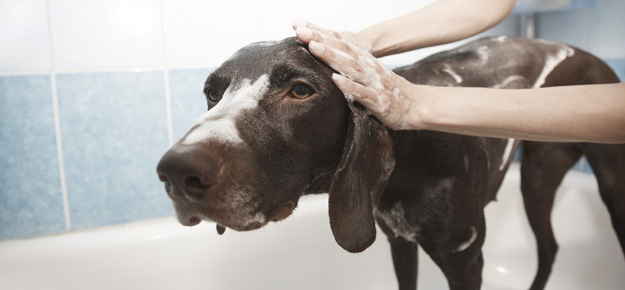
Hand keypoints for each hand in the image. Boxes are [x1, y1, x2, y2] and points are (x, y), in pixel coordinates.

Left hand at [292, 20, 423, 129]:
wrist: (415, 104)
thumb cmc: (386, 90)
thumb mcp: (365, 73)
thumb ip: (347, 65)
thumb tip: (323, 57)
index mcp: (362, 59)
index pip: (338, 41)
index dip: (318, 32)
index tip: (297, 25)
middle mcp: (366, 66)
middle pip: (341, 49)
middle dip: (320, 39)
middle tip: (300, 31)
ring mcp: (372, 82)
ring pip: (350, 66)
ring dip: (332, 56)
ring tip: (314, 47)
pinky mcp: (377, 99)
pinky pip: (361, 92)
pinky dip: (348, 86)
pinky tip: (335, 80)